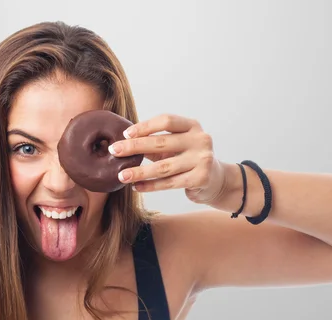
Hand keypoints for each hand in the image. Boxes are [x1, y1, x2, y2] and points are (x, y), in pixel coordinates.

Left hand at [109, 114, 226, 203]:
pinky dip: (151, 185)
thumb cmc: (189, 160)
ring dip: (139, 171)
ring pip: (164, 166)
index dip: (145, 126)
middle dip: (134, 147)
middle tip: (114, 151)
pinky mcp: (201, 178)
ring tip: (121, 175)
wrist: (217, 181)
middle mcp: (200, 140)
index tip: (126, 134)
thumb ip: (156, 142)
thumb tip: (123, 142)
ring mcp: (202, 159)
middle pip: (161, 142)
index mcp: (193, 126)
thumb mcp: (177, 146)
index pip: (166, 120)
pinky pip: (170, 183)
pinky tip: (137, 187)